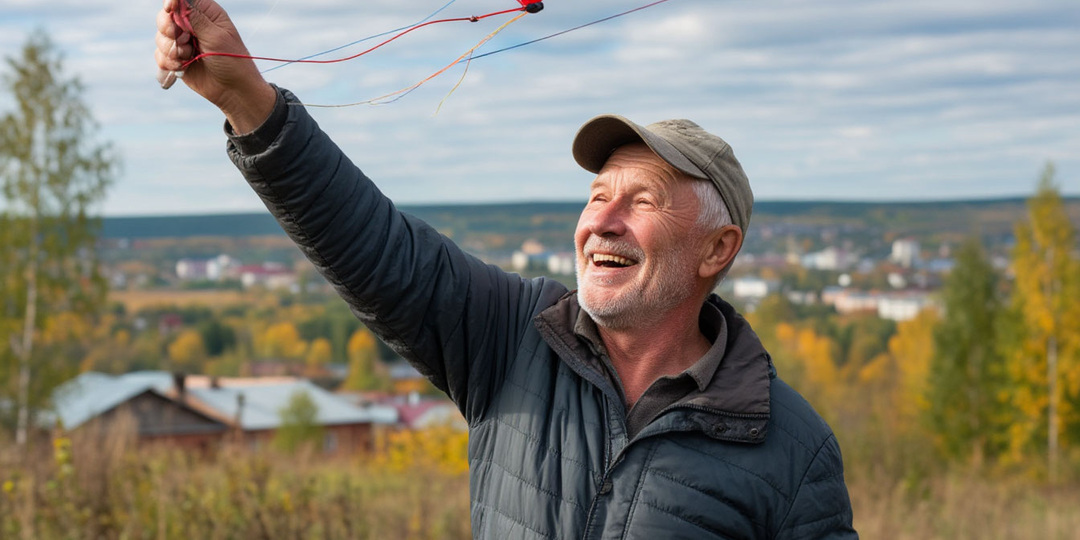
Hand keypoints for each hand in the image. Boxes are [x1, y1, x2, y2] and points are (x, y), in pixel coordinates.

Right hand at [154, 0, 275, 132]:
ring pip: (160, 36)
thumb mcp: (216, 37)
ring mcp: (184, 42)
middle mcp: (193, 25)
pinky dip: (168, 61)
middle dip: (168, 28)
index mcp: (207, 13)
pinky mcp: (177, 58)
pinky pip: (160, 55)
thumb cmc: (233, 61)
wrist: (234, 91)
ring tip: (187, 57)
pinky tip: (182, 67)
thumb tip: (178, 0)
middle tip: (180, 39)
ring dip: (171, 48)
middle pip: (165, 16)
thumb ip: (196, 18)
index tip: (170, 9)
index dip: (172, 2)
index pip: (182, 0)